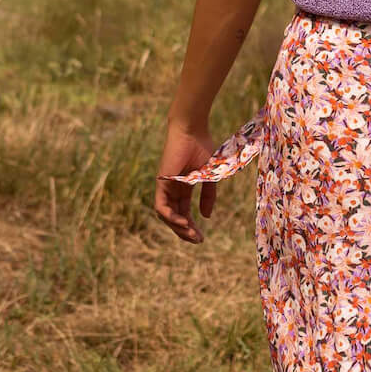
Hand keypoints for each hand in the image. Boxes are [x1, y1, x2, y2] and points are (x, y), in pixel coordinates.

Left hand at [153, 119, 215, 244]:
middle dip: (185, 231)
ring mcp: (165, 187)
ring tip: (192, 235)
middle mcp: (172, 189)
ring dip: (178, 228)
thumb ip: (208, 196)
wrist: (192, 131)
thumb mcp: (209, 177)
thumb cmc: (202, 147)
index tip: (202, 237)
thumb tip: (206, 216)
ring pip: (166, 216)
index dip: (191, 226)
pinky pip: (161, 207)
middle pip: (175, 217)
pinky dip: (171, 217)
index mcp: (183, 187)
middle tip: (198, 240)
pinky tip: (184, 223)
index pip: (184, 212)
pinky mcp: (161, 183)